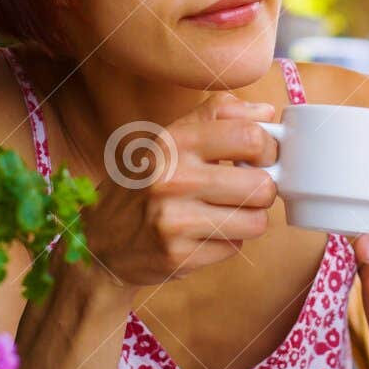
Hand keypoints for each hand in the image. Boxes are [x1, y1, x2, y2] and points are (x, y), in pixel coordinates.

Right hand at [79, 93, 280, 288]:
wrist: (99, 241)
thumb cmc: (143, 184)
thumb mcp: (168, 139)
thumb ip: (216, 116)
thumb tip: (266, 112)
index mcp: (173, 142)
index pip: (250, 137)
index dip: (269, 148)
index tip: (262, 156)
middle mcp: (172, 179)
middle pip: (262, 185)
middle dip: (262, 189)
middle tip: (246, 189)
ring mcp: (174, 221)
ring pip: (256, 221)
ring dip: (249, 218)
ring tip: (227, 212)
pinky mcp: (179, 256)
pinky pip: (235, 248)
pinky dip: (227, 241)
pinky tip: (205, 233)